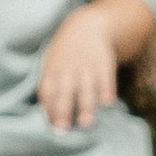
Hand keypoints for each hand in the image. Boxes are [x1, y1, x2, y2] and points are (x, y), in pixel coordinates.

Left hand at [38, 4, 122, 131]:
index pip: (47, 91)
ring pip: (85, 88)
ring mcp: (86, 66)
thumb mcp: (52, 65)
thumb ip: (50, 89)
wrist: (87, 26)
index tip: (51, 127)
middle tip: (63, 129)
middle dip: (63, 110)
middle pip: (64, 92)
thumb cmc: (66, 55)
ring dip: (86, 106)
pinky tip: (108, 103)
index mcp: (52, 71)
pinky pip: (105, 77)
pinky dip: (107, 89)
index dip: (48, 108)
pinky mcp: (103, 62)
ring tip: (87, 123)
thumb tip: (48, 117)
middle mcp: (68, 70)